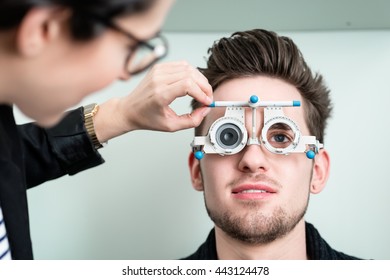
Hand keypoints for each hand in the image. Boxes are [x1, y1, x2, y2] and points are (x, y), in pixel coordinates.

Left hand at [95, 61, 212, 141]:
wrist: (129, 110)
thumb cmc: (146, 118)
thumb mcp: (171, 126)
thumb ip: (191, 120)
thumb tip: (205, 110)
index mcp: (160, 94)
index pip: (188, 85)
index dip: (202, 93)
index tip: (207, 102)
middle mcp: (159, 79)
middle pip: (191, 75)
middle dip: (204, 86)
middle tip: (208, 97)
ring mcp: (158, 71)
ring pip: (188, 68)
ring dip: (199, 79)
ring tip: (202, 91)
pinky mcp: (159, 67)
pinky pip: (181, 65)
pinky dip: (191, 73)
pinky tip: (193, 83)